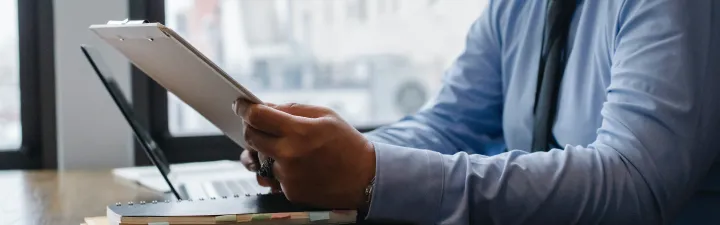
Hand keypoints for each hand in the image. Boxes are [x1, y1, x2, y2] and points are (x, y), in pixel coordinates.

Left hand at [234, 101, 375, 208]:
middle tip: (257, 123)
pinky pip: (272, 175)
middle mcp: (289, 155)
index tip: (240, 104)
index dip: (244, 108)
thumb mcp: (325, 115)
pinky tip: (295, 164)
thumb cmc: (347, 143)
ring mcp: (288, 176)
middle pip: (251, 137)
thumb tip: (266, 106)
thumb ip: (293, 109)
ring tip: (279, 144)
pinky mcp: (289, 192)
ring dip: (263, 149)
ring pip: (258, 158)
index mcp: (299, 131)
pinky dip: (278, 168)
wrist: (365, 178)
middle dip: (250, 127)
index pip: (257, 116)